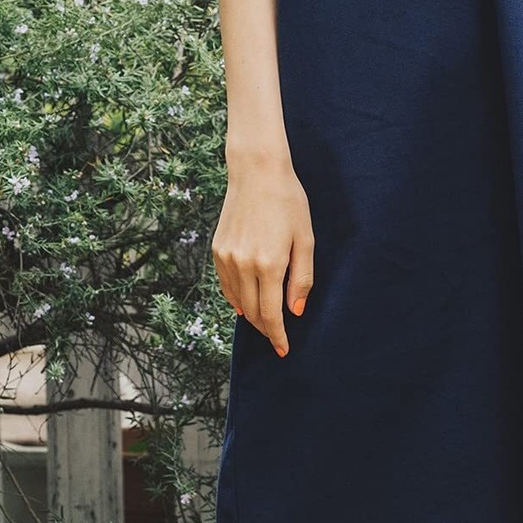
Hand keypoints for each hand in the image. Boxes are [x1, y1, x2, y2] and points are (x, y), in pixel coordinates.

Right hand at [212, 152, 314, 355]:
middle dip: (265, 328)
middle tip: (278, 337)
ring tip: (264, 322)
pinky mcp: (217, 250)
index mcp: (268, 264)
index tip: (284, 350)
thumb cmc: (288, 202)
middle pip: (252, 312)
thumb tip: (295, 311)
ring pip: (237, 301)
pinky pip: (225, 285)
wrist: (257, 172)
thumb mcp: (305, 239)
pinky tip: (245, 302)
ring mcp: (226, 258)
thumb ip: (301, 278)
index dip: (277, 336)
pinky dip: (236, 297)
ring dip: (251, 314)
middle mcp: (242, 265)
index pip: (271, 315)